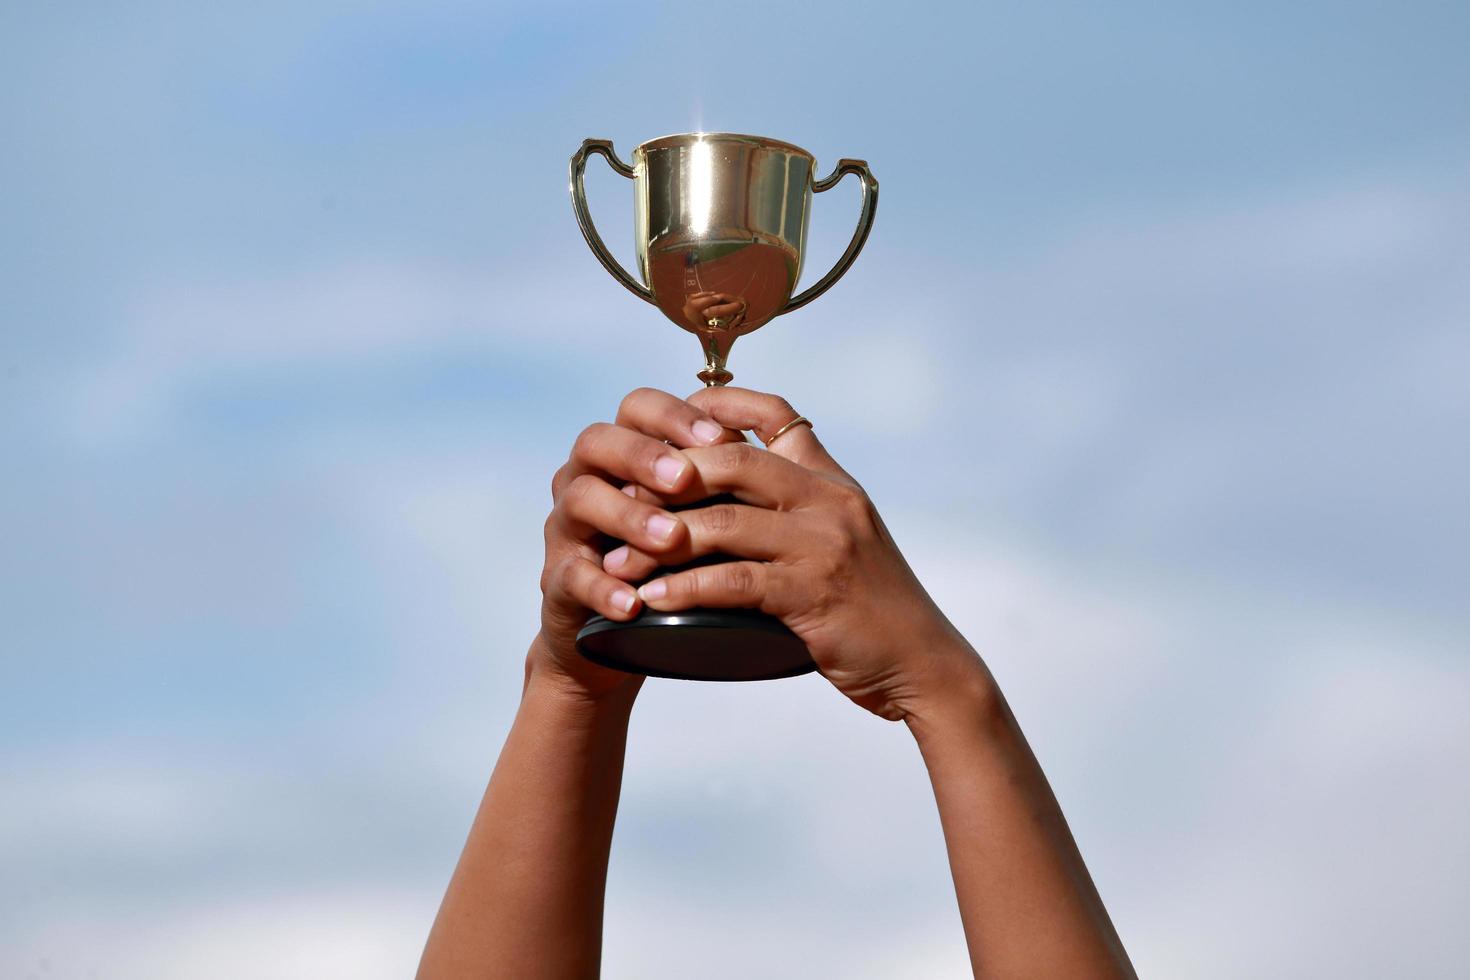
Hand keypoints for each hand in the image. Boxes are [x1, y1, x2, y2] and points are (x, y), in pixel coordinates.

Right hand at [534, 388, 741, 699]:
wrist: (629, 637)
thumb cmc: (677, 561)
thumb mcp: (704, 513)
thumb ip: (727, 475)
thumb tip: (785, 436)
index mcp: (626, 453)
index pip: (638, 408)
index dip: (674, 415)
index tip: (718, 437)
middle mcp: (590, 478)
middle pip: (598, 440)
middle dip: (644, 455)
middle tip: (683, 478)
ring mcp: (568, 527)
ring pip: (581, 499)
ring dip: (628, 516)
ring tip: (670, 539)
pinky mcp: (559, 580)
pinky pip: (571, 574)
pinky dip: (603, 587)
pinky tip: (634, 601)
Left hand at [602, 387, 986, 720]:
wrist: (924, 663)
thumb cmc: (874, 608)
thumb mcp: (846, 538)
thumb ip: (803, 511)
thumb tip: (737, 498)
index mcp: (832, 480)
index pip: (777, 414)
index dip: (719, 404)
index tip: (669, 416)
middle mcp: (828, 500)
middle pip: (731, 459)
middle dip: (666, 477)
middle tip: (620, 502)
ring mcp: (822, 544)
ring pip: (721, 521)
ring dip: (658, 542)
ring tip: (616, 564)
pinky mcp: (812, 592)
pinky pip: (731, 582)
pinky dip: (683, 588)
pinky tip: (652, 599)